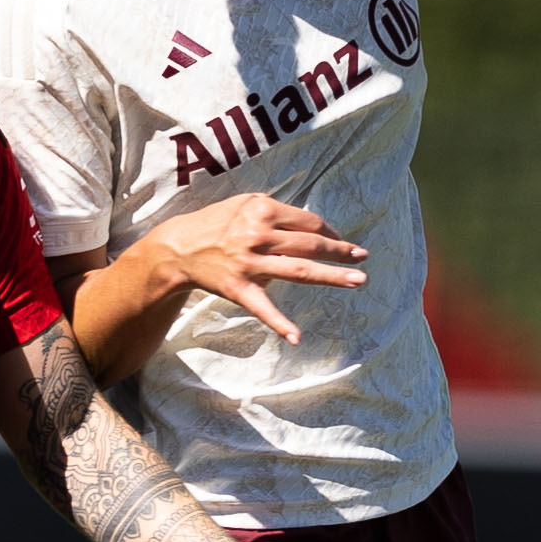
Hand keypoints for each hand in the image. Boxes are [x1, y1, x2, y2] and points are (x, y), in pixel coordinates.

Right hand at [143, 194, 365, 345]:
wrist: (178, 248)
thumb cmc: (217, 223)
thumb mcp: (245, 204)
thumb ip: (277, 212)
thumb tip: (314, 228)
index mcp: (262, 210)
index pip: (308, 222)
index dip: (330, 233)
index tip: (343, 243)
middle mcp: (258, 235)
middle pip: (309, 244)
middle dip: (339, 252)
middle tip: (362, 258)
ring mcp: (249, 263)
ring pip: (298, 270)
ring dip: (330, 276)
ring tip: (357, 280)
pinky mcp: (238, 288)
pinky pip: (262, 307)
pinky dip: (279, 323)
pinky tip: (296, 337)